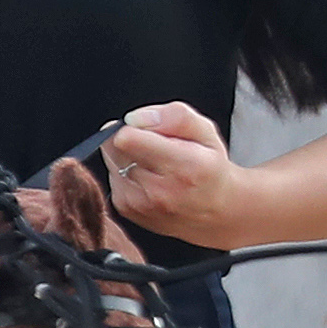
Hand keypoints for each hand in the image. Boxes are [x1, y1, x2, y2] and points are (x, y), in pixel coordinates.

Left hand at [95, 102, 239, 241]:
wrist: (215, 211)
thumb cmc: (209, 168)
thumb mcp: (206, 132)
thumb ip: (175, 116)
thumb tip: (136, 118)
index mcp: (184, 166)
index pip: (127, 139)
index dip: (132, 126)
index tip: (145, 128)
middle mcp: (160, 190)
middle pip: (114, 147)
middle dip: (130, 138)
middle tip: (155, 146)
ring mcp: (139, 203)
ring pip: (111, 161)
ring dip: (127, 156)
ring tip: (155, 163)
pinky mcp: (126, 209)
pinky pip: (112, 177)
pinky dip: (125, 173)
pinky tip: (148, 177)